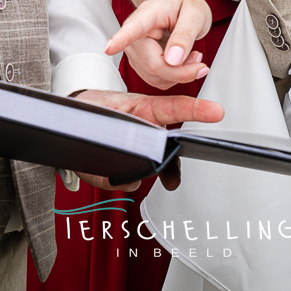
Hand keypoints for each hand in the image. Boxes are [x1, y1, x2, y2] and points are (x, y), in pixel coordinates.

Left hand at [72, 90, 223, 191]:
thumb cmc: (92, 109)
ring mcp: (138, 152)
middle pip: (170, 148)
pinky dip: (114, 180)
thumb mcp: (98, 110)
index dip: (197, 110)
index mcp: (145, 109)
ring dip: (137, 173)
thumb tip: (127, 154)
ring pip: (148, 170)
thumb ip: (113, 130)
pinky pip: (126, 182)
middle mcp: (147, 132)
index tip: (216, 112)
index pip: (176, 108)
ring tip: (122, 170)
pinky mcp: (124, 171)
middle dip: (172, 164)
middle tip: (171, 178)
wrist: (73, 120)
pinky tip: (104, 172)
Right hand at [105, 0, 211, 85]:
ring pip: (155, 77)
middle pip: (153, 65)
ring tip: (192, 55)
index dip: (120, 39)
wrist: (177, 5)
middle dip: (181, 71)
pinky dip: (175, 76)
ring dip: (180, 74)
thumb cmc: (184, 5)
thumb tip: (173, 60)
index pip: (132, 29)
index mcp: (147, 14)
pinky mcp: (140, 64)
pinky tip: (182, 62)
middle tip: (199, 59)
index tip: (109, 48)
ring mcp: (135, 52)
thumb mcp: (195, 13)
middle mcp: (135, 35)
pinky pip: (158, 80)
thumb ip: (185, 35)